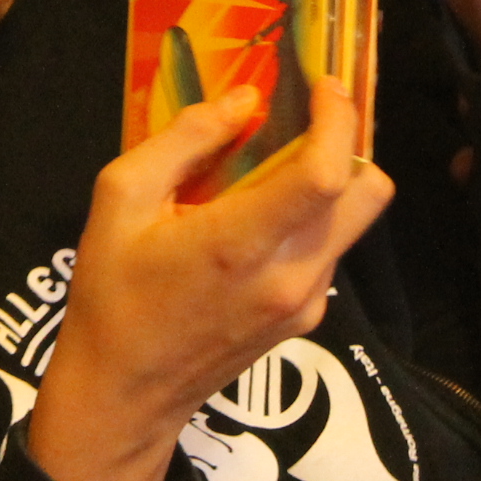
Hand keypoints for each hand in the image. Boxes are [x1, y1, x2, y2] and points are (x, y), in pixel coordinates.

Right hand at [27, 80, 392, 480]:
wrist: (123, 395)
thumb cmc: (111, 292)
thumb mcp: (121, 198)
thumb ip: (184, 141)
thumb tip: (243, 102)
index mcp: (241, 243)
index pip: (326, 174)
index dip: (338, 120)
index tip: (323, 85)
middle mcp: (290, 276)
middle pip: (369, 192)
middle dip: (349, 144)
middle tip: (306, 120)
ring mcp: (305, 304)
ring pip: (355, 221)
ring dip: (331, 182)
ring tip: (272, 166)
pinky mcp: (305, 320)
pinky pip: (330, 251)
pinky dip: (313, 219)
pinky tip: (258, 217)